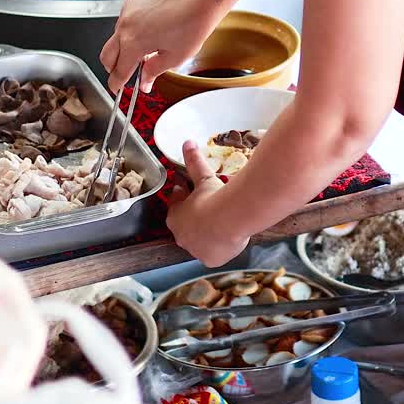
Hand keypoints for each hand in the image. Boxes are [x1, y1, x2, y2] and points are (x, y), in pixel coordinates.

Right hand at [100, 0, 230, 92]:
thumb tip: (145, 82)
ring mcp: (128, 9)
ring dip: (124, 44)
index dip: (116, 83)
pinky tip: (150, 26)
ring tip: (145, 47)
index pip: (118, 71)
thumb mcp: (174, 57)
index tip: (116, 87)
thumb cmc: (192, 24)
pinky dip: (133, 26)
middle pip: (107, 54)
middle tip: (124, 72)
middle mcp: (126, 25)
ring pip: (116, 34)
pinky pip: (126, 17)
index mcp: (133, 43)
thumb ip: (153, 72)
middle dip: (112, 67)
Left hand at [166, 141, 248, 266]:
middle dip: (195, 216)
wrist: (229, 219)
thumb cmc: (212, 197)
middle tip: (209, 206)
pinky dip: (218, 247)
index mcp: (175, 217)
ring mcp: (195, 250)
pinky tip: (227, 238)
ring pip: (200, 241)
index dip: (184, 197)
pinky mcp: (210, 259)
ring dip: (207, 232)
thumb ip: (194, 161)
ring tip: (221, 221)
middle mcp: (181, 236)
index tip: (192, 190)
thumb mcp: (203, 177)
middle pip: (187, 226)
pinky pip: (213, 253)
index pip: (176, 206)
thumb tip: (187, 143)